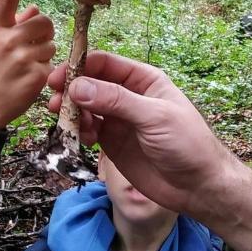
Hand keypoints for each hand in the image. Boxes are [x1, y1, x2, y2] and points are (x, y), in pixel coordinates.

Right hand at [0, 0, 55, 129]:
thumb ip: (11, 25)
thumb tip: (35, 8)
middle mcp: (7, 39)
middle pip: (44, 21)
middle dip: (44, 32)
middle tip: (33, 45)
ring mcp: (21, 58)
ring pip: (51, 44)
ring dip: (44, 53)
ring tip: (25, 67)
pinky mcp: (35, 76)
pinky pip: (51, 65)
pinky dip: (44, 72)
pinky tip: (28, 81)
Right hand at [47, 51, 251, 250]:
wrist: (198, 186)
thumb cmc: (187, 143)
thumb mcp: (153, 116)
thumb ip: (116, 100)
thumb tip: (78, 87)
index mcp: (143, 80)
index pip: (105, 64)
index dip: (81, 66)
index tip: (60, 76)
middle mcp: (128, 96)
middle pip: (90, 84)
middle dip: (71, 90)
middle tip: (54, 100)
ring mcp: (119, 120)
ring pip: (86, 108)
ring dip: (72, 112)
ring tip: (65, 121)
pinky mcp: (112, 143)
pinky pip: (88, 130)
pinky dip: (79, 131)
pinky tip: (82, 137)